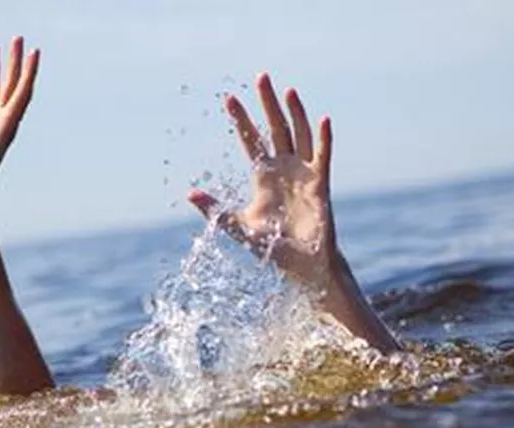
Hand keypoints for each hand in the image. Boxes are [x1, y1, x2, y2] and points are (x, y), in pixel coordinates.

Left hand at [188, 73, 338, 291]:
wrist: (302, 265)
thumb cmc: (273, 247)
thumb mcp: (239, 227)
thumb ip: (217, 210)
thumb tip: (189, 193)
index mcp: (263, 176)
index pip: (251, 140)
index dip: (241, 119)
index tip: (229, 98)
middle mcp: (284, 168)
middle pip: (275, 128)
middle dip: (267, 103)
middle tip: (261, 77)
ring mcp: (304, 174)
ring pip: (299, 135)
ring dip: (295, 113)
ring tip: (288, 91)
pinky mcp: (321, 184)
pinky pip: (323, 156)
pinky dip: (324, 138)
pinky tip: (324, 119)